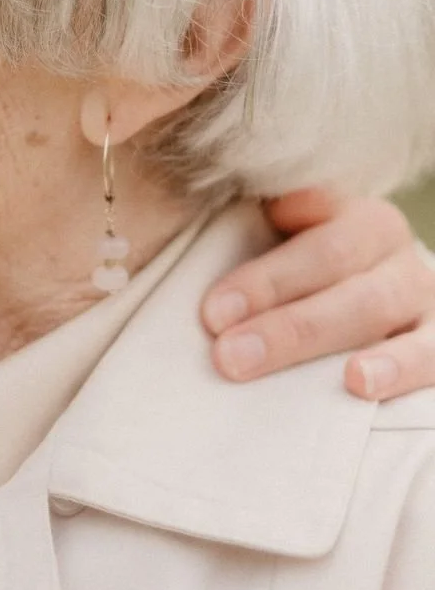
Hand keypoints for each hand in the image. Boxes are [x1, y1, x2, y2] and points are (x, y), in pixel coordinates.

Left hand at [201, 188, 434, 398]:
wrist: (368, 292)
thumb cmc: (297, 274)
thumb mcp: (271, 241)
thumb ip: (239, 231)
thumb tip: (179, 229)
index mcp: (337, 204)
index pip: (298, 221)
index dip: (258, 268)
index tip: (211, 313)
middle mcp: (383, 240)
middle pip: (330, 262)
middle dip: (275, 309)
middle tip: (225, 352)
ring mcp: (418, 288)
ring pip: (374, 303)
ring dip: (323, 337)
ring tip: (282, 363)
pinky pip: (431, 351)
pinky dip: (399, 367)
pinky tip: (361, 385)